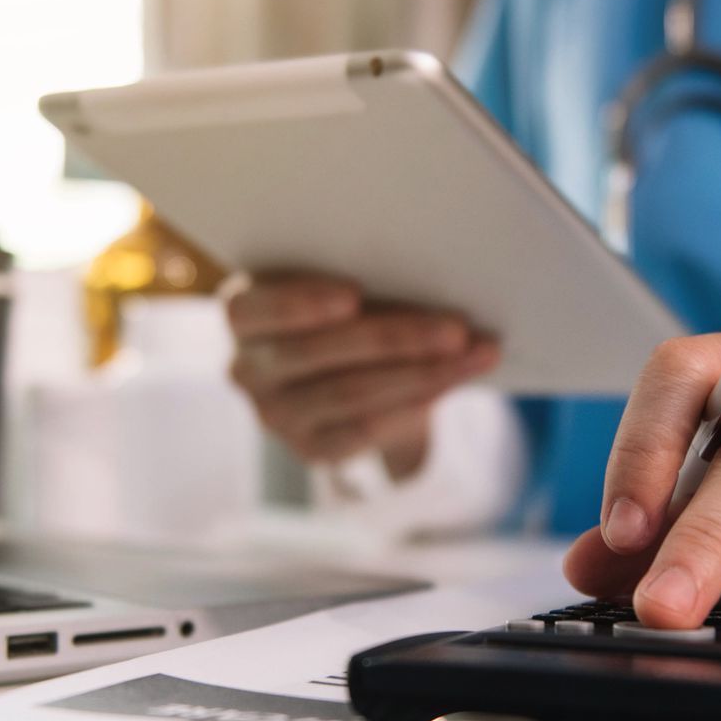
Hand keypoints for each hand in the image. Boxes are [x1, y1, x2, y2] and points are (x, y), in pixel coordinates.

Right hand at [227, 272, 498, 478]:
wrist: (350, 369)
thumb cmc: (350, 306)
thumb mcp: (343, 284)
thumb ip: (365, 278)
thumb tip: (430, 271)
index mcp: (244, 312)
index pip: (256, 308)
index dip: (301, 302)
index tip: (353, 293)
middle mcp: (247, 369)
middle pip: (318, 352)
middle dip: (394, 338)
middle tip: (456, 329)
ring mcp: (275, 415)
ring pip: (350, 393)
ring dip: (421, 374)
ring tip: (476, 354)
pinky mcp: (311, 449)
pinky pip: (364, 431)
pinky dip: (413, 406)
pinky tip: (451, 386)